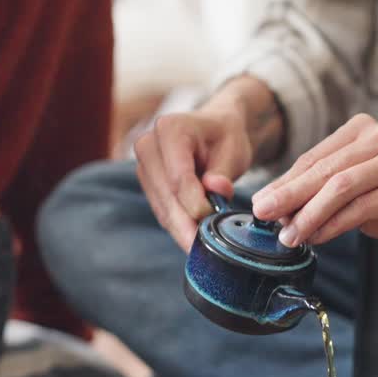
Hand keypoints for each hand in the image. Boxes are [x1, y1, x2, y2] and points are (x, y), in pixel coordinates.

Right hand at [134, 109, 251, 250]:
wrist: (213, 131)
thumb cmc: (224, 137)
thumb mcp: (233, 149)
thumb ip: (223, 172)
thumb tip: (216, 189)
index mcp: (170, 129)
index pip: (178, 176)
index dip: (195, 202)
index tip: (212, 218)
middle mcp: (149, 146)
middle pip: (166, 195)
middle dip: (187, 223)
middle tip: (206, 246)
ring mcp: (144, 166)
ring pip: (162, 208)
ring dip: (182, 230)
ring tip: (202, 247)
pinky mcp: (147, 185)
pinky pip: (162, 212)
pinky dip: (179, 227)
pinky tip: (193, 240)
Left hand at [250, 114, 377, 250]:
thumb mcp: (362, 194)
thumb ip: (328, 197)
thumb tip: (283, 212)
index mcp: (364, 131)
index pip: (315, 157)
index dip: (285, 182)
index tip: (262, 205)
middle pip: (323, 168)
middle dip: (288, 194)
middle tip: (262, 214)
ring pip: (340, 185)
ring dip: (309, 213)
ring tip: (289, 236)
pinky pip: (363, 205)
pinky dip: (336, 224)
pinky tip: (318, 238)